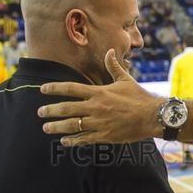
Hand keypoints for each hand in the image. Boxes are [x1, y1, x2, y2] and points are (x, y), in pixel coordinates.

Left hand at [37, 49, 163, 145]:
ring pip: (72, 125)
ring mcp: (99, 123)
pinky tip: (64, 141)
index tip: (42, 89)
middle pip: (67, 108)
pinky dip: (72, 140)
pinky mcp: (105, 136)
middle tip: (40, 112)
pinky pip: (84, 139)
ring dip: (57, 127)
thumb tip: (110, 51)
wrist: (153, 116)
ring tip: (46, 127)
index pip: (71, 88)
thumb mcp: (125, 80)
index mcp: (99, 92)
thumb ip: (114, 67)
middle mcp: (96, 107)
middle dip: (51, 110)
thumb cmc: (140, 97)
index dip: (54, 88)